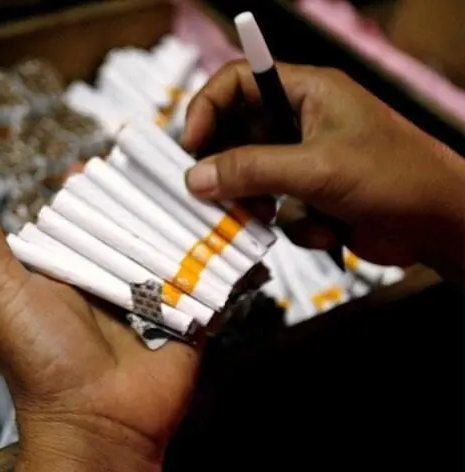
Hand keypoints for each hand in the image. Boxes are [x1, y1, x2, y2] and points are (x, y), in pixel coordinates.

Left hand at [0, 179, 202, 471]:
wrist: (95, 425)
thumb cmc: (40, 360)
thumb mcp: (2, 290)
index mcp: (68, 269)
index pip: (84, 214)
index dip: (97, 186)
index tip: (115, 152)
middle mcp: (109, 279)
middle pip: (132, 224)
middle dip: (147, 196)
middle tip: (168, 160)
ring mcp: (152, 297)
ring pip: (171, 244)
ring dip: (185, 218)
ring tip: (202, 182)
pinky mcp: (188, 316)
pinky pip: (207, 277)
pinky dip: (217, 252)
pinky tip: (230, 219)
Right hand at [182, 61, 464, 280]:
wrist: (440, 226)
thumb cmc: (392, 178)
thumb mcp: (316, 168)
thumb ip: (251, 170)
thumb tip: (194, 177)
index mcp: (306, 92)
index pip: (237, 81)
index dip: (207, 108)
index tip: (191, 146)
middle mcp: (300, 120)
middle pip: (236, 133)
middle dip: (227, 167)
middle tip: (214, 193)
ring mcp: (303, 160)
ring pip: (249, 177)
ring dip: (255, 202)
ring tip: (268, 217)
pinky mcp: (309, 196)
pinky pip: (274, 207)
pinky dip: (291, 224)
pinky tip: (325, 230)